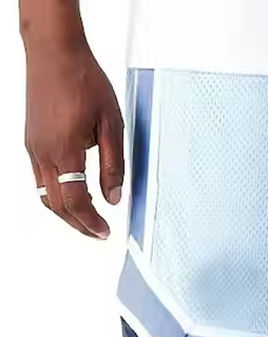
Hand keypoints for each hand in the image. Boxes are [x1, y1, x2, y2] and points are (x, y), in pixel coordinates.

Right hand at [25, 46, 123, 238]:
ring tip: (88, 218)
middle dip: (78, 224)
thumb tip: (114, 197)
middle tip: (97, 232)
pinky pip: (40, 178)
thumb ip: (114, 166)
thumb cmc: (83, 80)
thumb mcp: (112, 126)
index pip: (74, 201)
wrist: (55, 51)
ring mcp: (33, 147)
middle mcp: (43, 152)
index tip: (104, 232)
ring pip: (45, 194)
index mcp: (64, 150)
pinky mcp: (31, 141)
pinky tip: (73, 193)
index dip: (91, 222)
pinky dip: (56, 194)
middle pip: (56, 205)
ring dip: (66, 211)